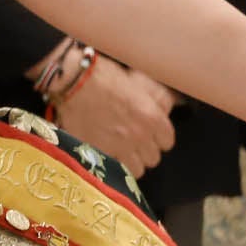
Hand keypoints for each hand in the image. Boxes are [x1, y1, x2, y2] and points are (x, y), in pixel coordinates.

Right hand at [57, 52, 175, 176]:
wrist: (74, 82)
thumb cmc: (105, 76)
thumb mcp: (139, 81)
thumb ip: (158, 98)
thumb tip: (170, 106)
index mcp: (152, 117)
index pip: (167, 141)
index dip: (158, 138)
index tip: (150, 134)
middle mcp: (139, 135)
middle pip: (153, 158)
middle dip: (144, 150)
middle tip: (134, 142)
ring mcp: (119, 147)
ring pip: (136, 169)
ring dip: (130, 161)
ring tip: (121, 151)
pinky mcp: (100, 153)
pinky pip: (114, 170)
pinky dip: (113, 164)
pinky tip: (107, 153)